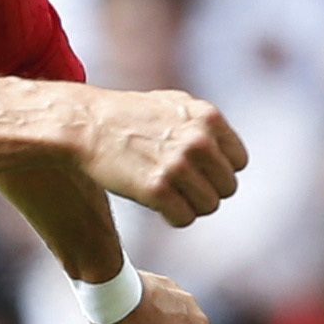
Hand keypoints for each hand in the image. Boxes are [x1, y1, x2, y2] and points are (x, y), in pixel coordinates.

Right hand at [72, 88, 244, 225]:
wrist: (85, 125)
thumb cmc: (127, 116)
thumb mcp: (173, 104)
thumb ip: (204, 125)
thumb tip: (229, 152)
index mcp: (207, 118)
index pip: (239, 162)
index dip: (218, 170)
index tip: (198, 172)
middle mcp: (198, 141)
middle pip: (227, 188)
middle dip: (205, 191)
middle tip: (180, 187)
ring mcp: (178, 166)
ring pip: (208, 207)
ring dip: (190, 206)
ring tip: (168, 194)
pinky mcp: (157, 189)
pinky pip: (184, 219)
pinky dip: (173, 217)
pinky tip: (157, 205)